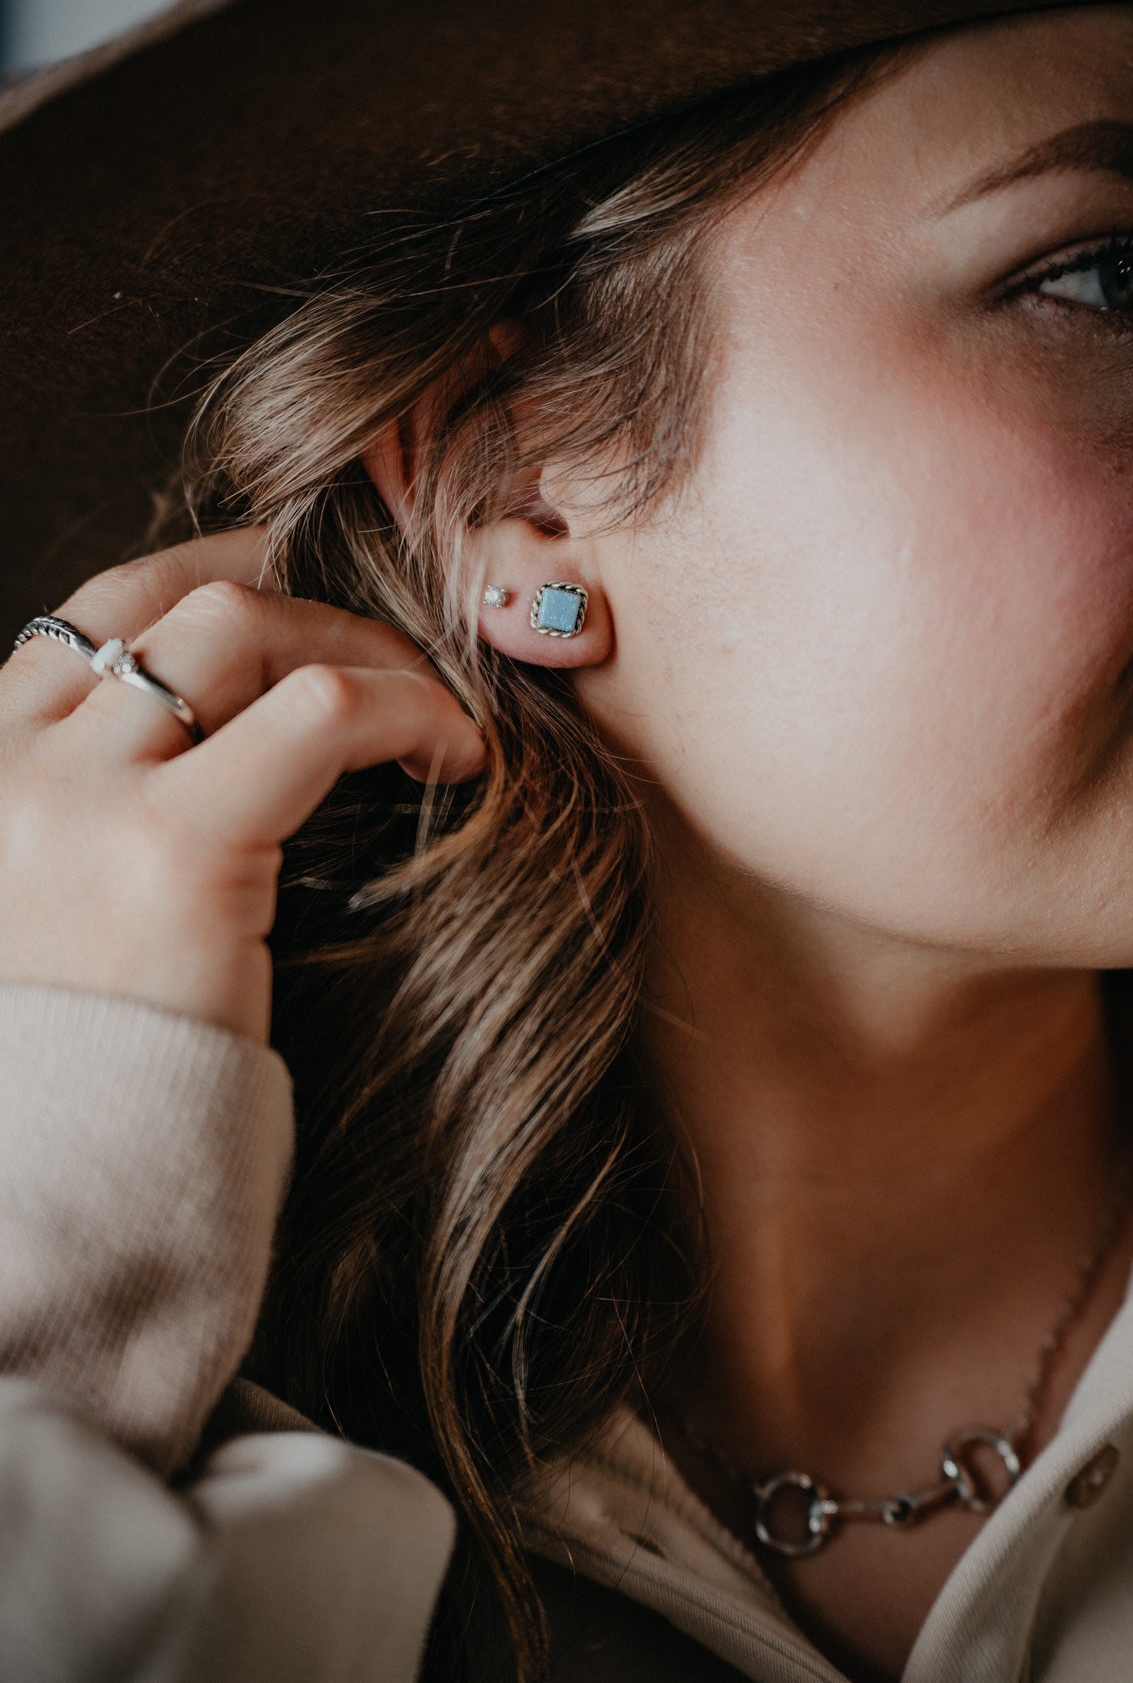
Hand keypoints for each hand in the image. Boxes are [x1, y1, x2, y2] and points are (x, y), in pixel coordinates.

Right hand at [0, 527, 485, 1041]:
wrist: (43, 1189)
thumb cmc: (76, 1067)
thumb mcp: (57, 909)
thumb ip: (104, 817)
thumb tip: (233, 757)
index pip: (100, 610)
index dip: (216, 575)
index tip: (305, 587)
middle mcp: (14, 759)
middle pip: (180, 601)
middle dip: (307, 603)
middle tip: (397, 650)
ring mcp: (80, 794)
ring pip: (242, 627)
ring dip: (359, 647)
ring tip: (435, 707)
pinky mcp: (169, 850)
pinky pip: (319, 716)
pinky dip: (405, 709)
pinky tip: (456, 753)